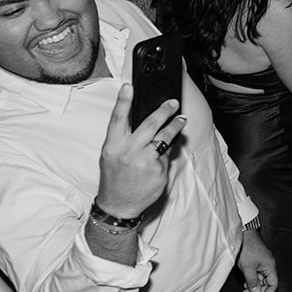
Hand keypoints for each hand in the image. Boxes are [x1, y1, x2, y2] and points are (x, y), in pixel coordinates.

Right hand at [96, 86, 185, 219]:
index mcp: (113, 146)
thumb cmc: (114, 178)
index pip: (117, 119)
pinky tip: (164, 155)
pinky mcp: (158, 171)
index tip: (129, 87)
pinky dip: (166, 154)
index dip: (123, 101)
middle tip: (173, 103)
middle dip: (164, 111)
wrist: (119, 205)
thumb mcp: (111, 156)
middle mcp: (129, 151)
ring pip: (164, 138)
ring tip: (181, 120)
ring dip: (175, 126)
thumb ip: (124, 139)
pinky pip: (166, 156)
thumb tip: (143, 123)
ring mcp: (145, 162)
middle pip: (150, 124)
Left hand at [237, 228, 278, 291]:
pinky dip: (252, 281)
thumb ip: (253, 281)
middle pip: (267, 283)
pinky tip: (245, 284)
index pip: (273, 285)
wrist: (243, 234)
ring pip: (261, 280)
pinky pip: (257, 275)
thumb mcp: (248, 268)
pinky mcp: (257, 261)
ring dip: (254, 287)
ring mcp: (262, 263)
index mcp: (270, 266)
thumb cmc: (247, 248)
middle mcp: (268, 265)